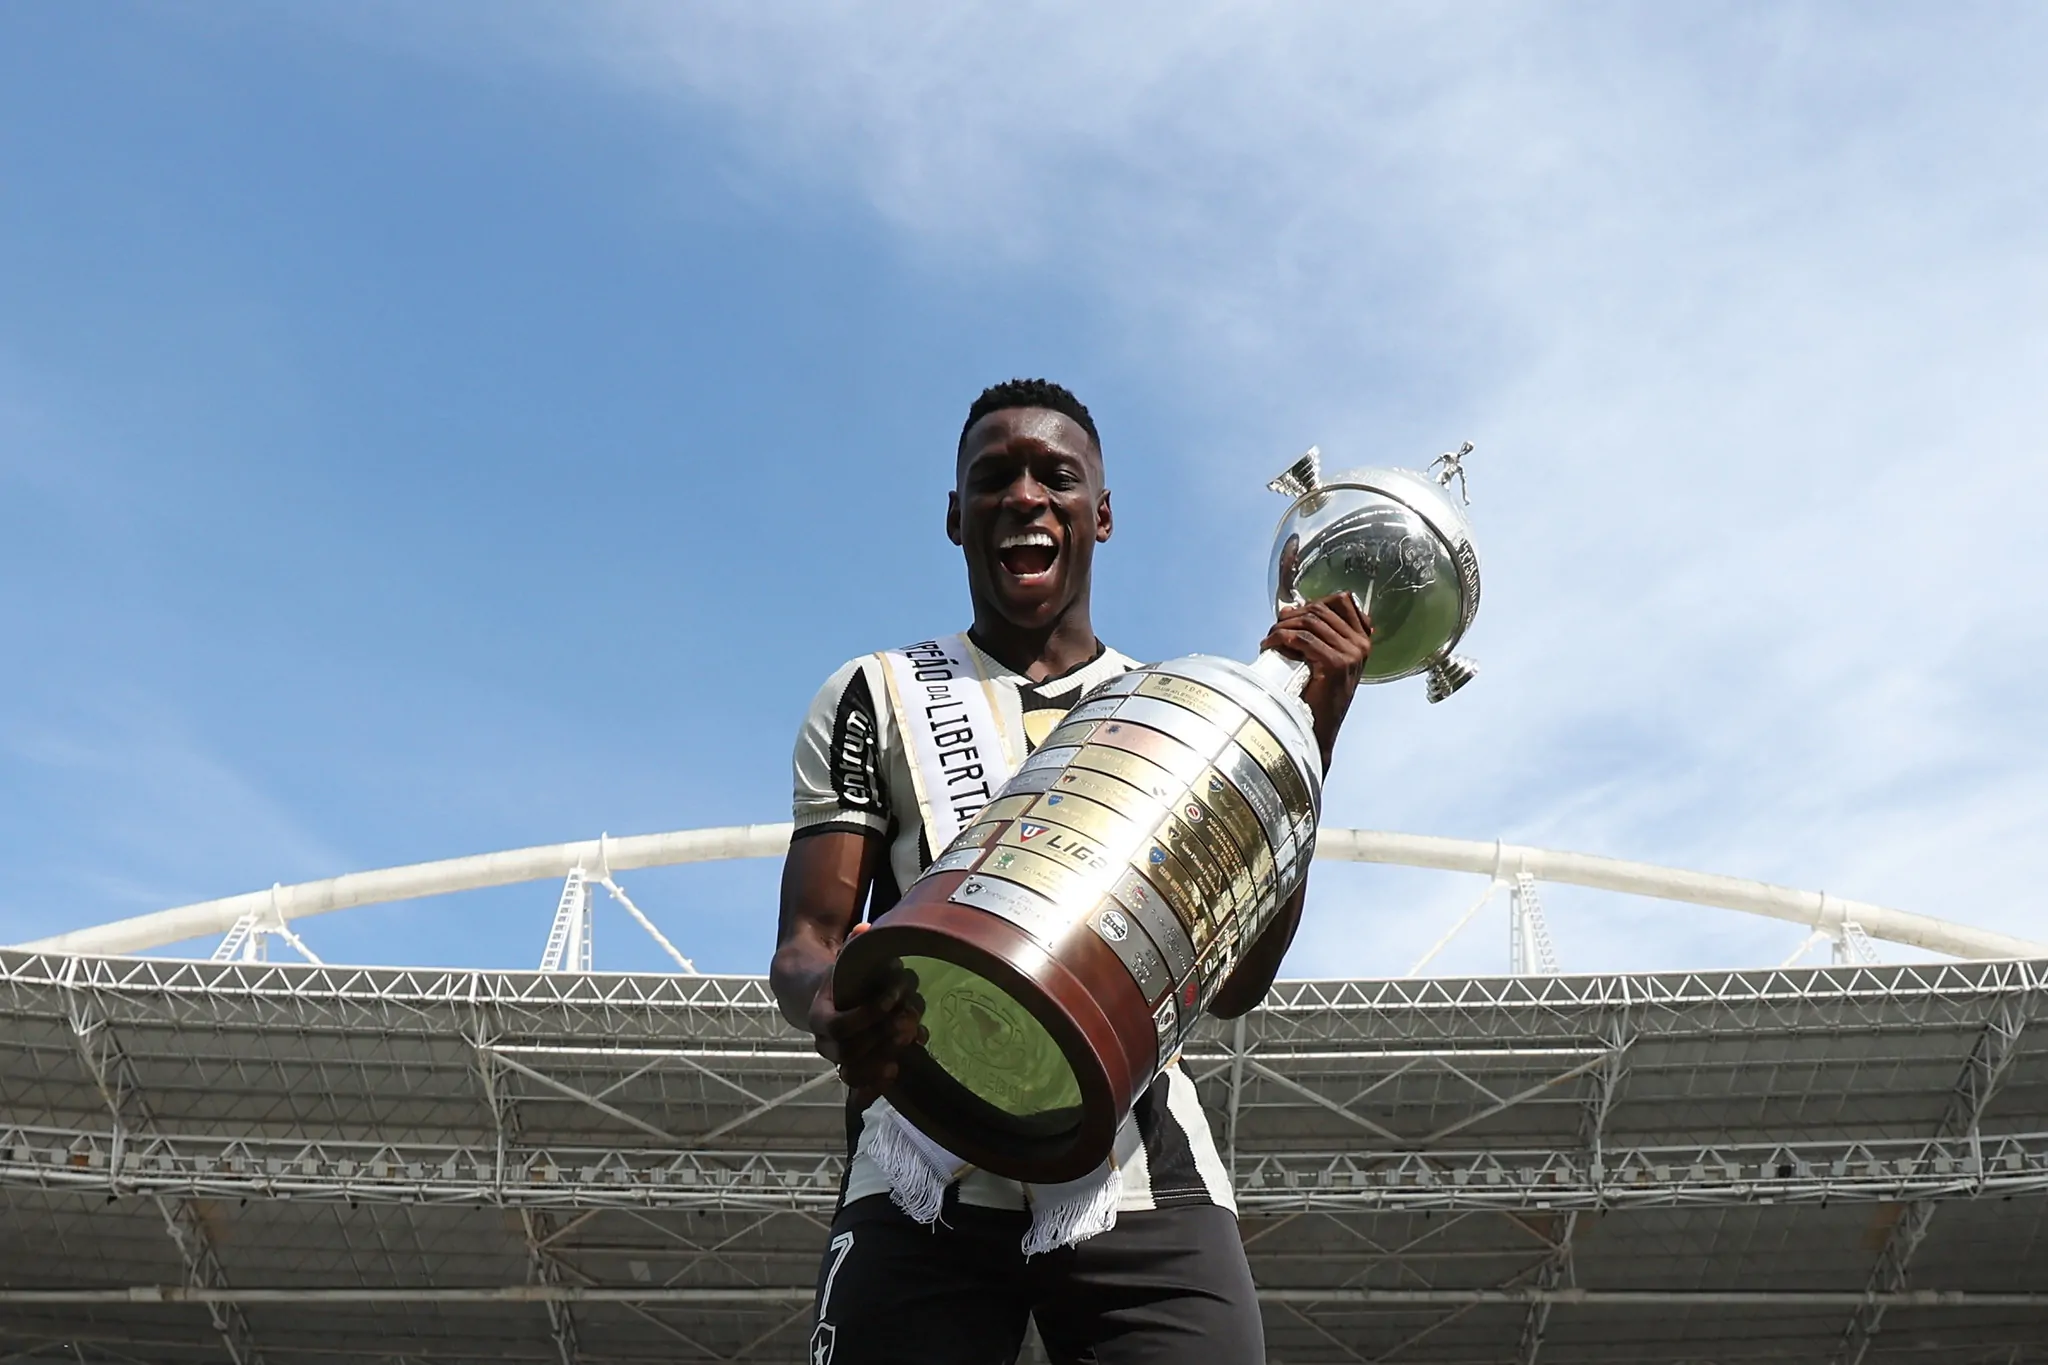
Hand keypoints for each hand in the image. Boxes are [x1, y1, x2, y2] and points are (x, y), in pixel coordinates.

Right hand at [808, 925, 926, 1089]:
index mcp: (818, 1016)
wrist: (823, 999)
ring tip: (909, 1041)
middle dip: (881, 1037)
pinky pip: (856, 1087)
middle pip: (848, 1051)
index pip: (840, 1025)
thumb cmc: (842, 978)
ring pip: (853, 1071)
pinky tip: (896, 1071)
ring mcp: (837, 1059)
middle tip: (908, 1022)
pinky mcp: (852, 1069)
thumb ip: (853, 946)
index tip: (892, 998)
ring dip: (884, 1057)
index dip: (868, 1014)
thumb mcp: (845, 961)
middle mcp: (824, 1042)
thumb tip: (864, 930)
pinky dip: (874, 1085)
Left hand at [1261, 592, 1371, 769]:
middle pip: (1321, 609)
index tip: (1293, 614)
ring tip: (1270, 639)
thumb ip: (1319, 635)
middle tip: (1275, 629)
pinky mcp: (1335, 664)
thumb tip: (1289, 609)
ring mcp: (1350, 654)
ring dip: (1283, 626)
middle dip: (1293, 615)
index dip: (1314, 601)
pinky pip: (1303, 639)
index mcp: (1362, 640)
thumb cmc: (1318, 695)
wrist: (1320, 729)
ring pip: (1310, 622)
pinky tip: (1270, 646)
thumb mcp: (1326, 660)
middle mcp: (1361, 644)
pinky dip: (1282, 638)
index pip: (1343, 601)